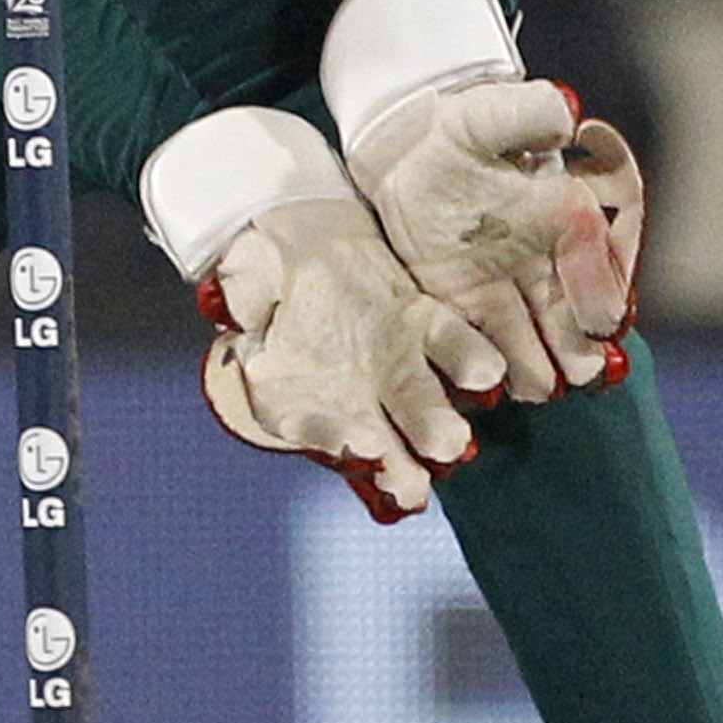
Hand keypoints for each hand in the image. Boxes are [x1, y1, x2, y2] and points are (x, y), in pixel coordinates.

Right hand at [195, 195, 503, 522]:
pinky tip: (489, 374)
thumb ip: (241, 295)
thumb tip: (234, 310)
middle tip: (413, 481)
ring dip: (439, 430)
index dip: (333, 440)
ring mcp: (394, 370)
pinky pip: (453, 351)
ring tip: (455, 440)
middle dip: (398, 468)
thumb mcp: (245, 275)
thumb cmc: (267, 268)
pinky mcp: (429, 329)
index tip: (357, 448)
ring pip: (421, 410)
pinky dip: (470, 365)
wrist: (313, 241)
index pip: (311, 429)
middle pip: (379, 445)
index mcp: (293, 395)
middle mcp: (350, 399)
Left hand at [326, 0, 646, 405]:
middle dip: (576, 340)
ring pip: (525, 329)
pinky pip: (476, 333)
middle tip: (584, 372)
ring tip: (542, 389)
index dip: (601, 284)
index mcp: (562, 210)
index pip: (591, 252)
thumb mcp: (495, 111)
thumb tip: (567, 117)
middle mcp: (541, 255)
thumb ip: (533, 113)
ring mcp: (502, 282)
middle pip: (565, 305)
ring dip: (536, 360)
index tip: (607, 317)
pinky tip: (492, 385)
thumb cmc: (464, 124)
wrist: (414, 146)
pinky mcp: (460, 300)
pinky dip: (485, 358)